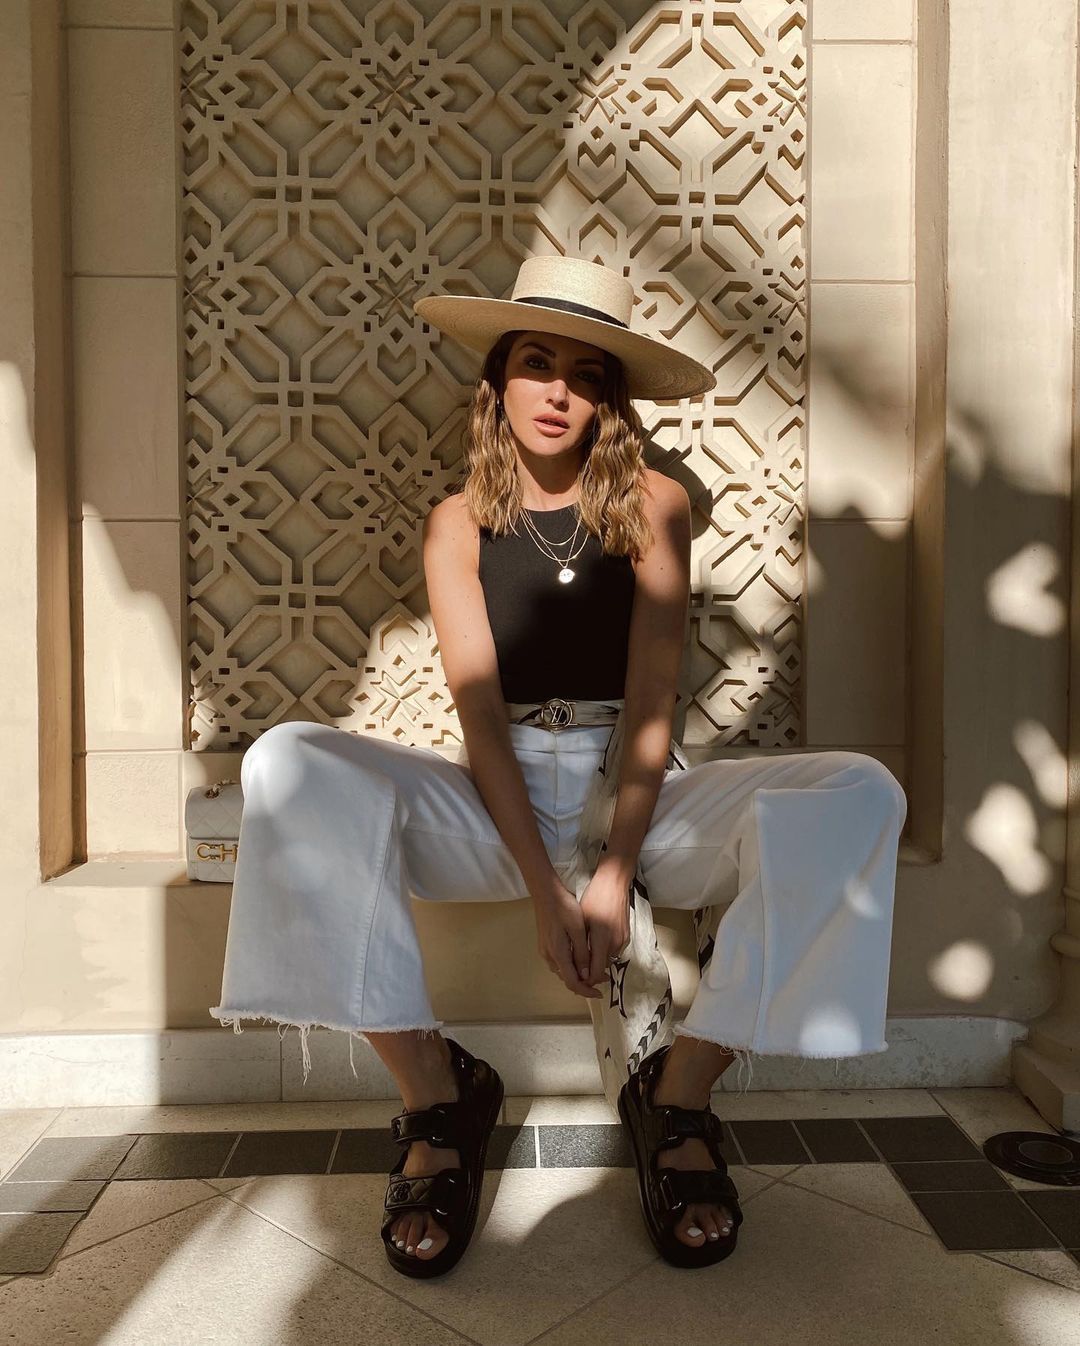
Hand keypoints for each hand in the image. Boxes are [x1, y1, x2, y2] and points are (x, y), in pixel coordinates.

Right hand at [531, 880, 601, 998]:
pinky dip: (571, 966)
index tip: (600, 992)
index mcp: (558, 954)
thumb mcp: (578, 929)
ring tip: (594, 968)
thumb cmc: (564, 907)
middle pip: (566, 978)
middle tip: (602, 976)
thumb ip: (582, 953)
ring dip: (577, 974)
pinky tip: (581, 958)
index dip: (587, 991)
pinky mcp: (545, 944)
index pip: (572, 982)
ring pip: (563, 970)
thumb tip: (586, 975)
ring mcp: (545, 950)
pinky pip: (559, 962)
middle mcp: (549, 956)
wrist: (546, 892)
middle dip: (584, 982)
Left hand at [578, 869, 630, 988]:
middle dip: (591, 971)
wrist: (614, 883)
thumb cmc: (594, 898)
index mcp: (602, 939)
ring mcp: (623, 939)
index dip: (586, 980)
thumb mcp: (583, 921)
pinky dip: (604, 951)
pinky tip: (595, 943)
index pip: (596, 972)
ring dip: (598, 960)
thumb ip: (581, 946)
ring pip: (608, 959)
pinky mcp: (627, 935)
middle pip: (602, 968)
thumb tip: (579, 966)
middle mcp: (615, 943)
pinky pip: (614, 950)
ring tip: (585, 953)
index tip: (577, 978)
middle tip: (577, 966)